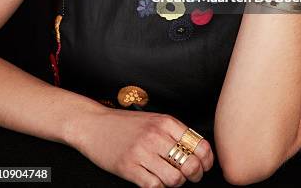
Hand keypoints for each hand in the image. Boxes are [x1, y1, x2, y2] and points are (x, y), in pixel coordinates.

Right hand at [70, 106, 213, 186]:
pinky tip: (154, 179)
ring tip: (170, 178)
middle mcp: (156, 135)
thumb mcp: (153, 119)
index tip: (205, 165)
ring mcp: (143, 152)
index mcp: (165, 122)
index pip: (199, 144)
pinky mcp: (129, 167)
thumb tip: (197, 150)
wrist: (93, 124)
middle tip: (191, 176)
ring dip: (176, 183)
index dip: (207, 160)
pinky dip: (158, 186)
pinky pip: (154, 186)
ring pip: (175, 179)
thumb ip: (173, 132)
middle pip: (190, 164)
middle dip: (195, 175)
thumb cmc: (124, 124)